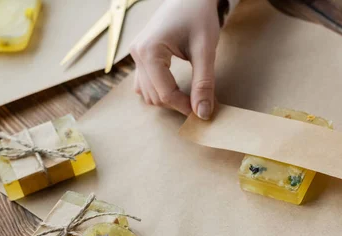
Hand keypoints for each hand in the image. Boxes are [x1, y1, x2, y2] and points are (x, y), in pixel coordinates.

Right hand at [130, 0, 219, 117]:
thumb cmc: (199, 16)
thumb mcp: (205, 51)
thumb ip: (204, 83)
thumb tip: (203, 113)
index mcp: (149, 51)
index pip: (165, 93)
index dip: (184, 107)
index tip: (202, 112)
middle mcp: (137, 54)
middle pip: (155, 96)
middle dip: (177, 103)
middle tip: (200, 103)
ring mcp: (136, 54)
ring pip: (147, 93)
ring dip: (167, 99)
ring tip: (190, 96)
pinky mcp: (140, 55)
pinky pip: (144, 83)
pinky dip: (160, 90)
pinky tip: (177, 87)